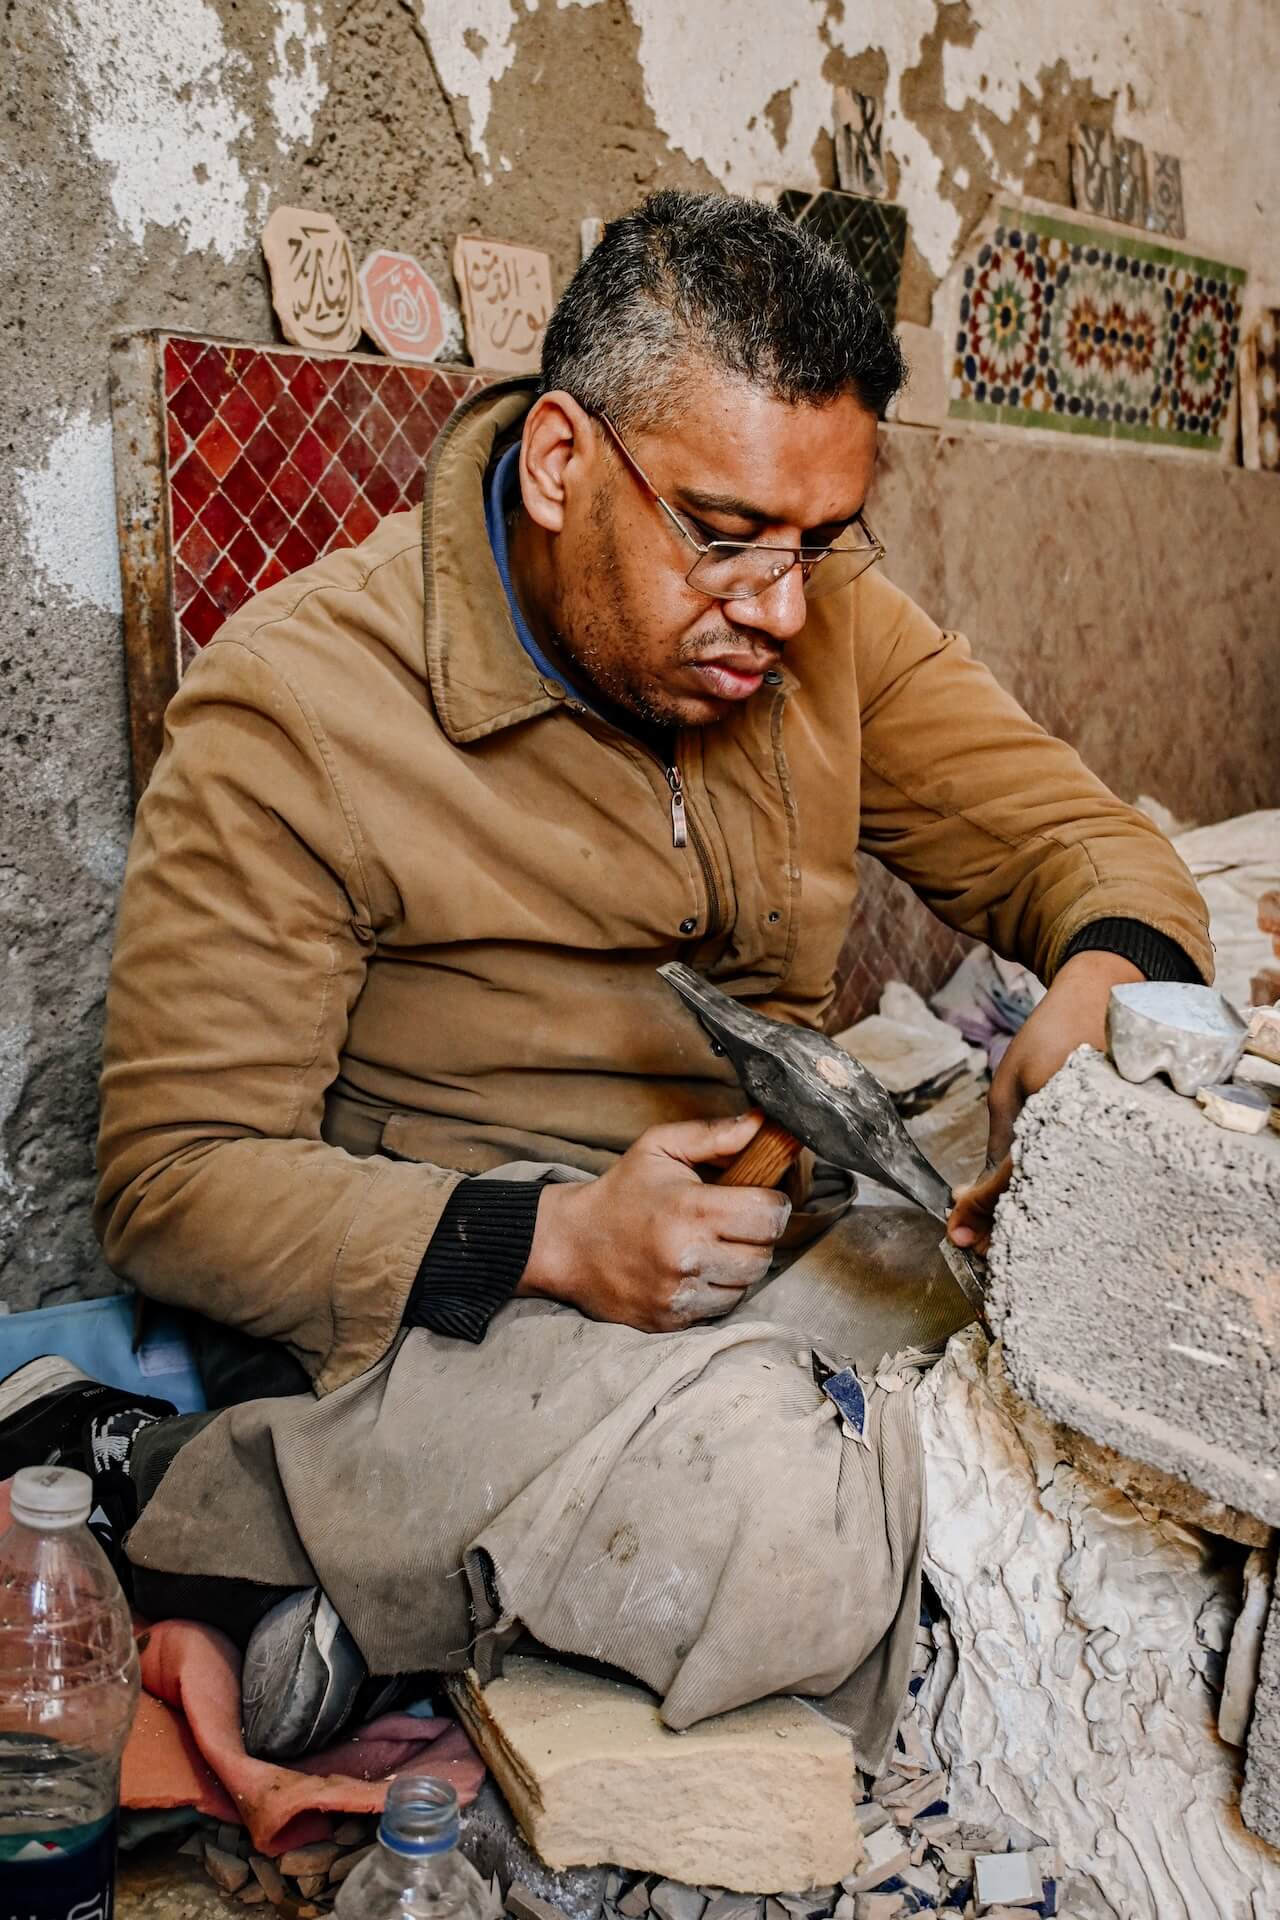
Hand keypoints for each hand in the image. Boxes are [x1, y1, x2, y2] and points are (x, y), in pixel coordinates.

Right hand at [519, 1112, 791, 1330]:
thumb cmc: (621, 1192)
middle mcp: (689, 1255)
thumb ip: (714, 1135)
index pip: (770, 1214)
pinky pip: (722, 1306)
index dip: (772, 1203)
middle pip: (765, 1253)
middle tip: (738, 1222)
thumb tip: (764, 1123)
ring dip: (741, 1264)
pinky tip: (699, 1268)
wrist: (569, 1244)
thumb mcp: (660, 1148)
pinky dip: (720, 1288)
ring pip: (748, 1284)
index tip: (758, 1198)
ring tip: (716, 1244)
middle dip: (759, 1235)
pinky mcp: (673, 1320)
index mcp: (691, 1209)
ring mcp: (681, 1293)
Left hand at [947, 949, 1143, 1254]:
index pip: (1013, 1179)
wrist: (1106, 998)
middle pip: (1046, 1202)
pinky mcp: (1132, 1144)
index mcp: (1058, 1116)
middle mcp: (1095, 1135)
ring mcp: (1119, 1142)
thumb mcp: (1011, 1085)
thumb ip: (999, 1142)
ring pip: (1071, 1202)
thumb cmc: (1052, 1035)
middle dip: (1005, 1228)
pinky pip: (1092, 1184)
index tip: (955, 1229)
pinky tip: (1037, 1210)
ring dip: (1033, 1222)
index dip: (981, 1210)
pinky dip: (1061, 1201)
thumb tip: (974, 1194)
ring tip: (998, 1233)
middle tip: (973, 1241)